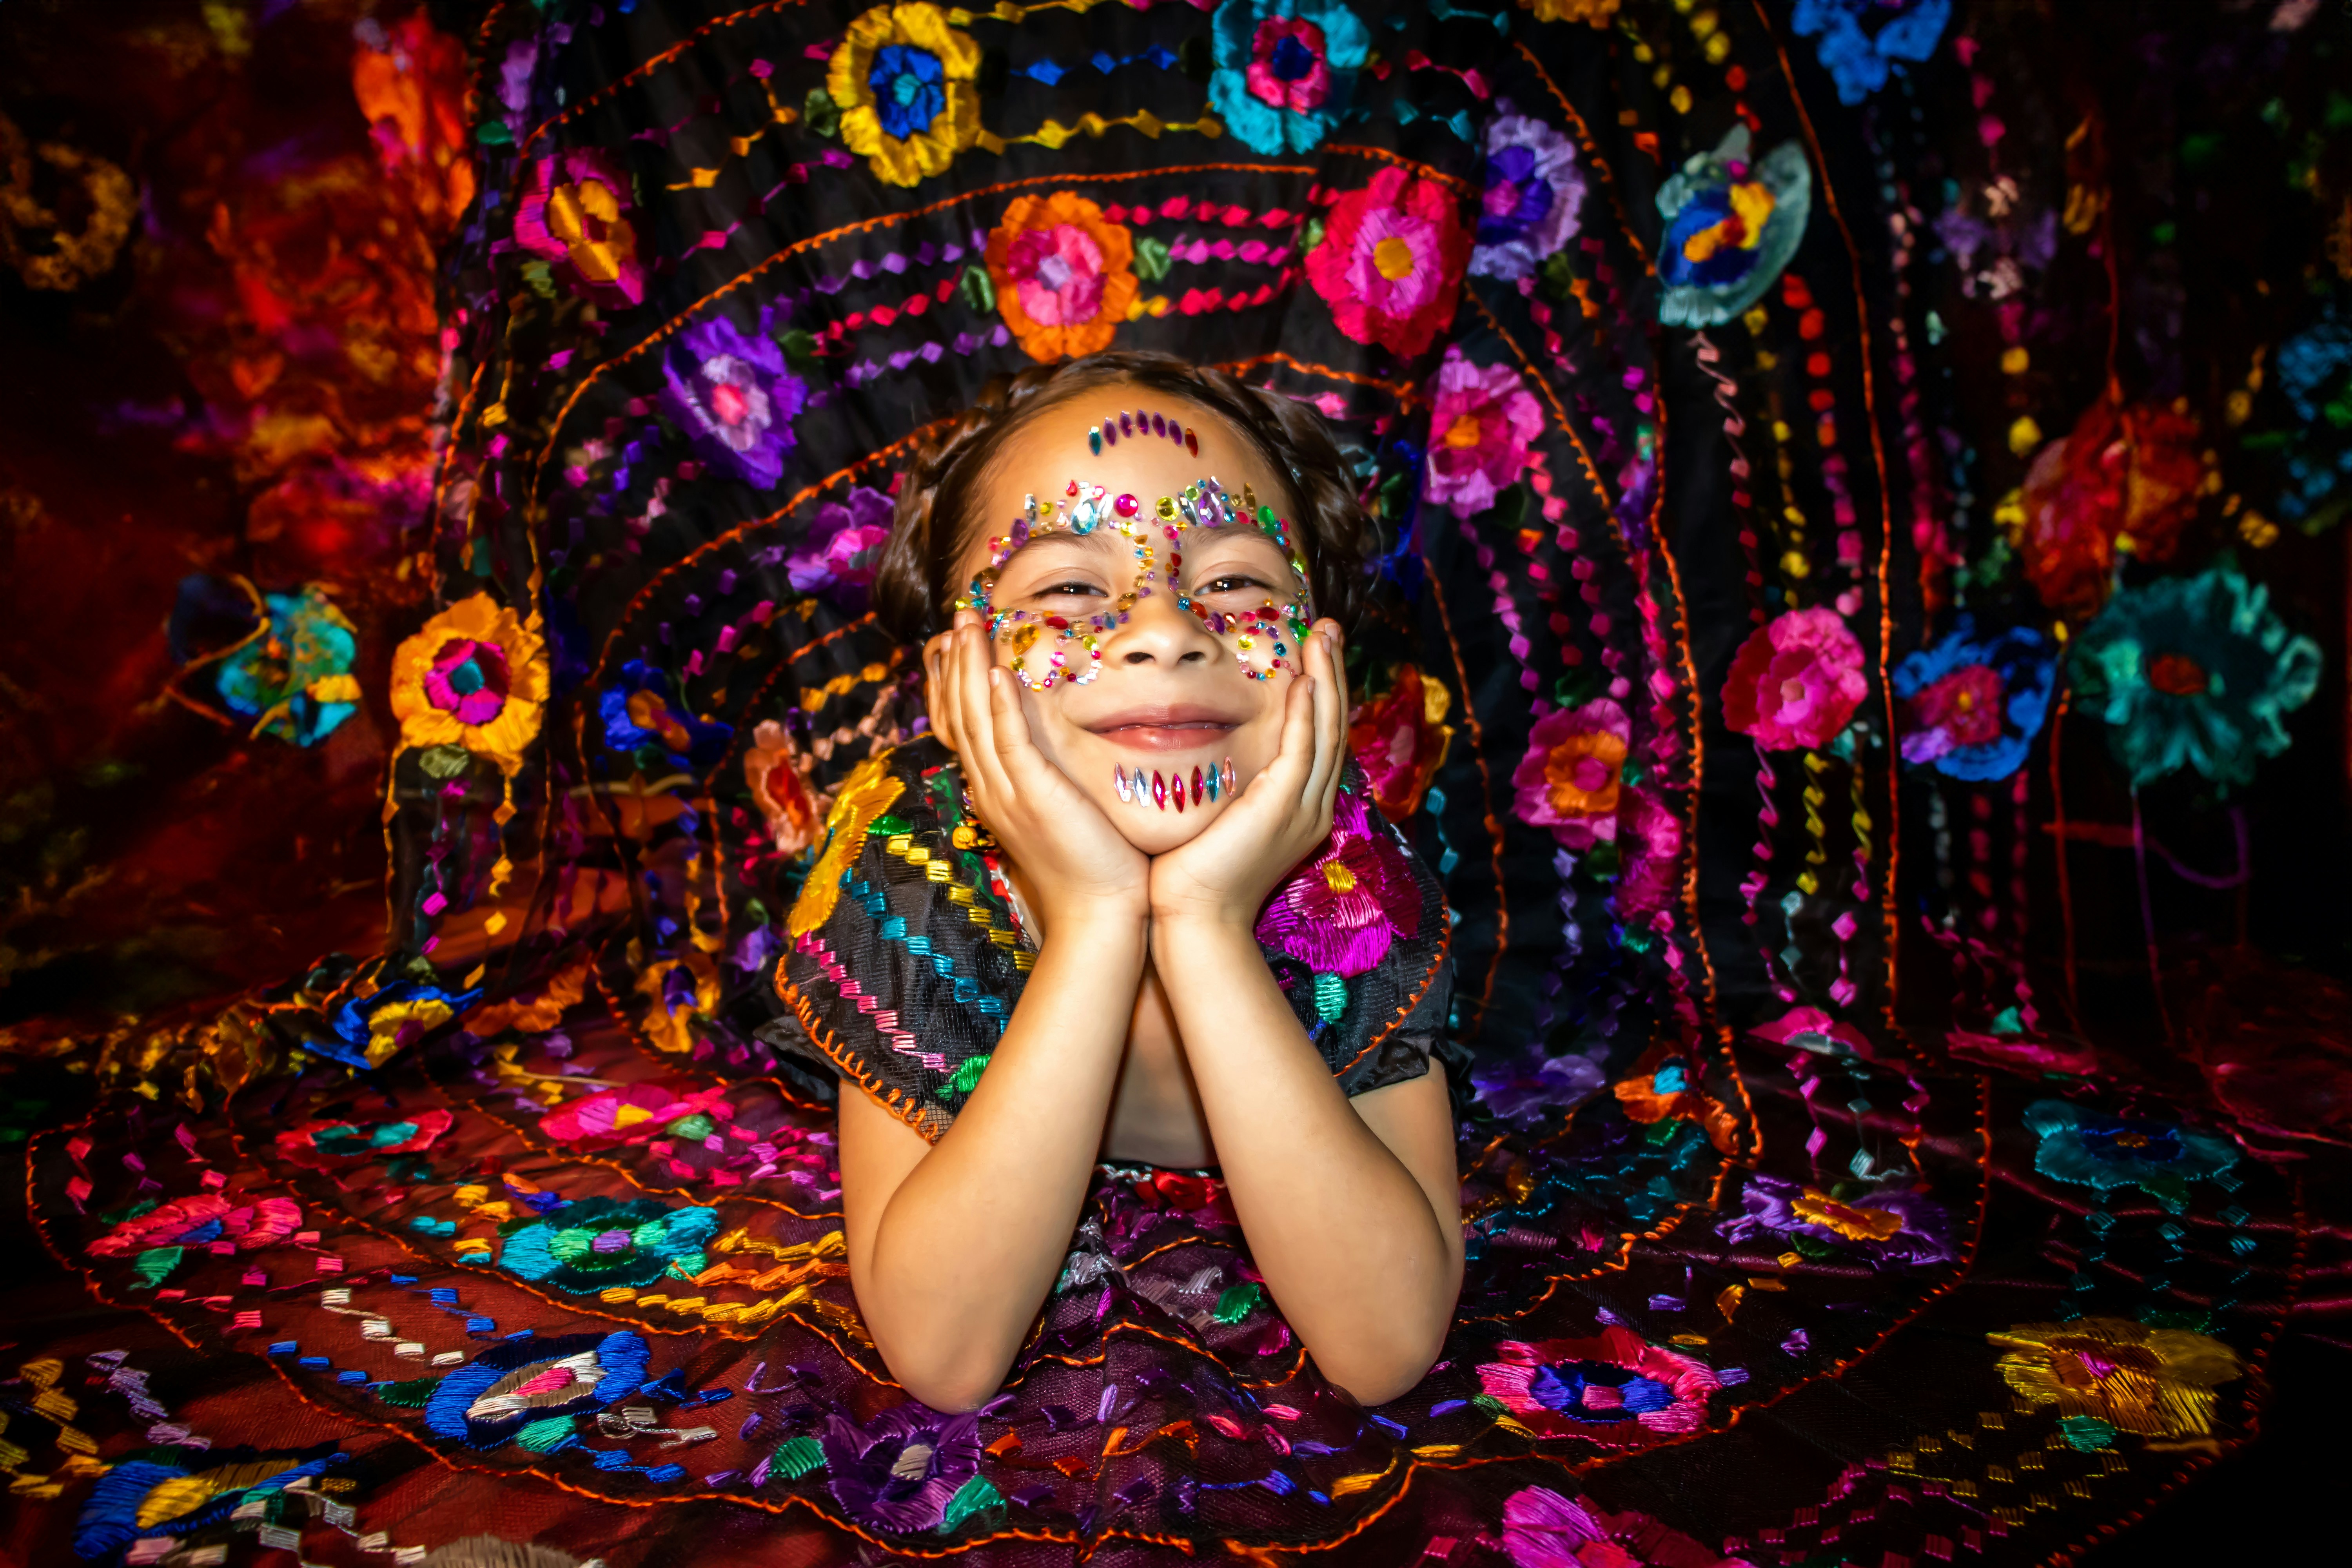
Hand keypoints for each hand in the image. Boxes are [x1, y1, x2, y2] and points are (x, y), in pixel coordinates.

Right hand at [924, 610, 1149, 930]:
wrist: (1099, 913)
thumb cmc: (1093, 865)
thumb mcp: (1060, 811)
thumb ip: (1048, 777)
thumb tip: (1053, 752)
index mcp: (995, 791)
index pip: (967, 725)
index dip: (960, 680)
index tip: (963, 640)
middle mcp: (992, 788)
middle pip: (962, 714)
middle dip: (957, 661)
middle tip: (958, 616)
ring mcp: (1008, 792)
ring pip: (977, 720)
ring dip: (970, 669)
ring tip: (967, 626)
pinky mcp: (1033, 795)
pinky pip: (1009, 742)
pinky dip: (998, 705)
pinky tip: (994, 671)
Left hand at [1147, 619, 1346, 931]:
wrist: (1192, 920)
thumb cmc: (1190, 874)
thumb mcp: (1215, 817)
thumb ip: (1224, 783)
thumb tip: (1204, 752)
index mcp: (1298, 810)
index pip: (1318, 739)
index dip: (1320, 693)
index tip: (1312, 654)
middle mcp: (1310, 807)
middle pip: (1333, 728)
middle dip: (1332, 675)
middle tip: (1328, 629)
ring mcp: (1302, 809)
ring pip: (1327, 732)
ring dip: (1326, 680)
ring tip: (1324, 637)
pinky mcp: (1283, 808)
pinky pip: (1303, 750)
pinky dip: (1307, 713)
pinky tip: (1305, 680)